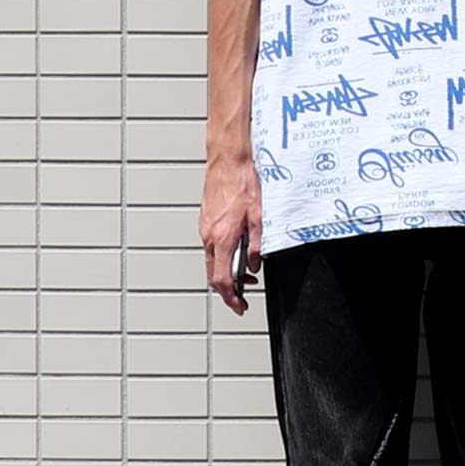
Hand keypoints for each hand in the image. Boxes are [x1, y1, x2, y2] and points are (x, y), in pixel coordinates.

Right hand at [200, 154, 262, 315]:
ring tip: (244, 276)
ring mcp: (205, 228)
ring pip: (212, 260)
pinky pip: (212, 246)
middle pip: (213, 274)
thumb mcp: (259, 215)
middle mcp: (209, 235)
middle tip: (242, 297)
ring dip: (225, 272)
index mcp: (222, 237)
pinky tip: (236, 252)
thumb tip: (255, 265)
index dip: (231, 297)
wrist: (228, 159)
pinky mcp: (206, 220)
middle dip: (227, 290)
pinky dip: (222, 257)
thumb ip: (257, 244)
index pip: (222, 279)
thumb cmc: (243, 181)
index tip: (240, 306)